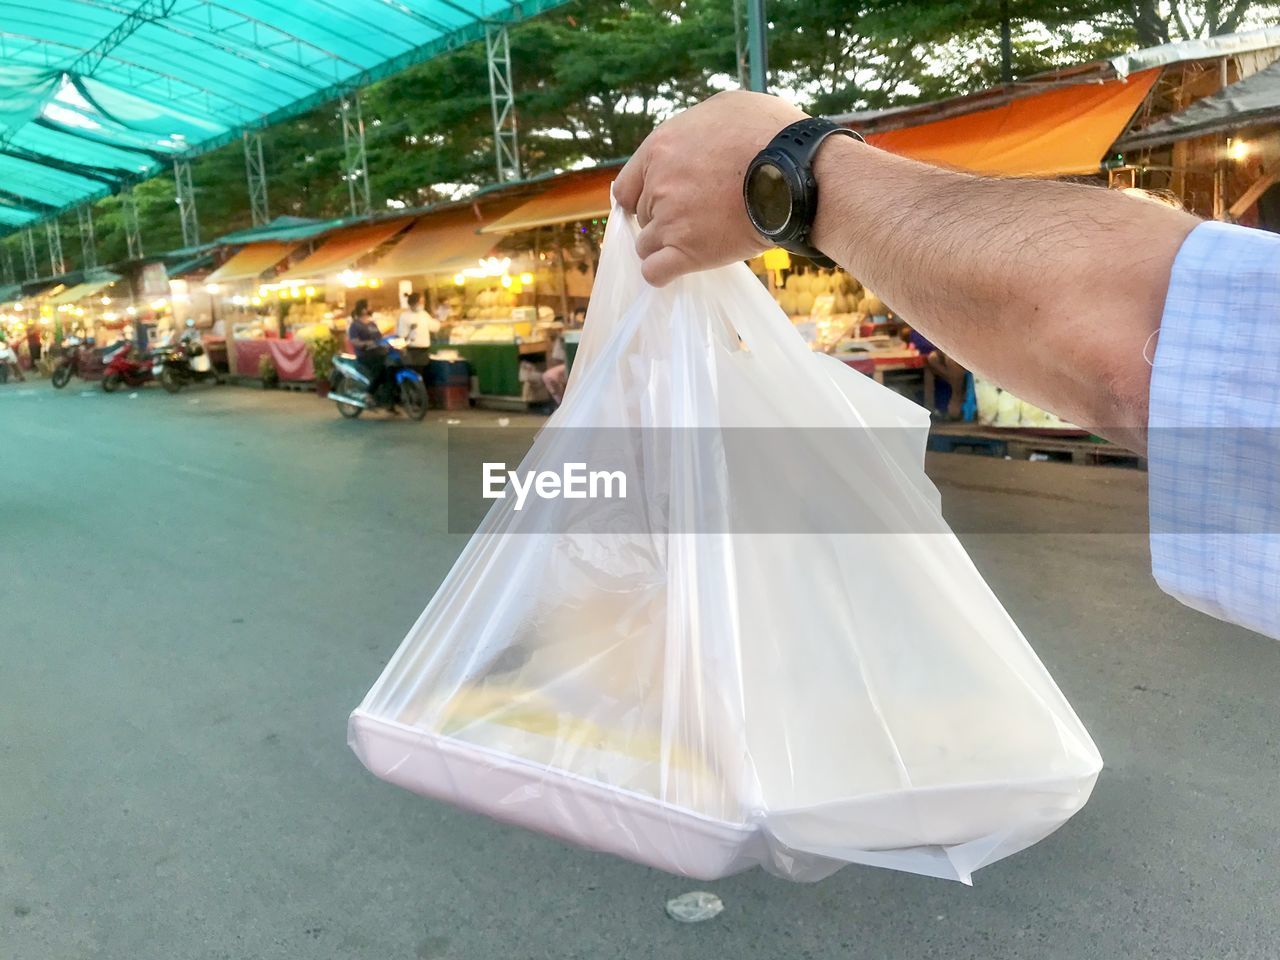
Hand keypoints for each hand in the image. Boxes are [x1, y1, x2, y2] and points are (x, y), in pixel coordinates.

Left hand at [613, 91, 808, 286]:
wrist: (796, 172)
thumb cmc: (769, 133)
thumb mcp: (725, 108)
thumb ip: (697, 128)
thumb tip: (696, 138)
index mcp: (660, 148)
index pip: (626, 186)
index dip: (642, 197)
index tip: (657, 203)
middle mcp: (658, 185)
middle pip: (644, 215)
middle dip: (664, 218)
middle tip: (698, 217)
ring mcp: (670, 220)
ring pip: (647, 245)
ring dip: (665, 246)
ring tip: (697, 242)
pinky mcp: (687, 252)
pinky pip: (655, 272)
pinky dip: (662, 273)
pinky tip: (676, 269)